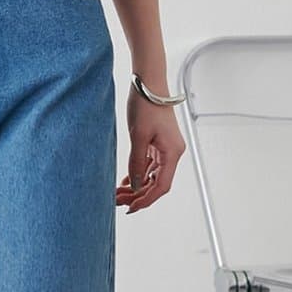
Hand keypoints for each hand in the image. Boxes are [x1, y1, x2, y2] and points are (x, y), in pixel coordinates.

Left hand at [115, 88, 183, 213]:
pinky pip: (149, 165)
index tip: (131, 208)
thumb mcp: (138, 137)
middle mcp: (172, 152)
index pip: (162, 186)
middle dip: (139, 194)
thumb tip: (136, 186)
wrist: (148, 83)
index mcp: (172, 152)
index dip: (147, 200)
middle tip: (119, 201)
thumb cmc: (146, 105)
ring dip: (137, 185)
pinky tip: (126, 181)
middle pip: (157, 183)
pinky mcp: (157, 142)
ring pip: (152, 175)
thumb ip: (137, 163)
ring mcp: (165, 148)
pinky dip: (138, 173)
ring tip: (118, 193)